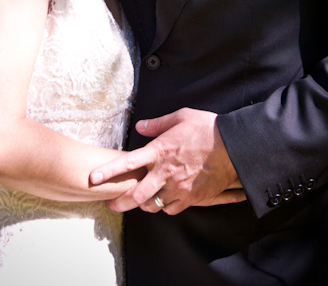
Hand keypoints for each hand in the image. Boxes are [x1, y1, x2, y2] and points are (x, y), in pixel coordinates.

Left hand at [90, 107, 245, 214]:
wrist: (234, 148)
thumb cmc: (207, 129)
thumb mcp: (181, 117)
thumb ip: (158, 124)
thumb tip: (141, 127)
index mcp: (160, 150)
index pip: (128, 163)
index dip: (109, 172)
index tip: (93, 178)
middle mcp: (166, 172)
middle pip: (136, 195)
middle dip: (120, 202)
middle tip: (111, 204)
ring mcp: (178, 188)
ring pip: (153, 205)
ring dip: (143, 205)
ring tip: (138, 202)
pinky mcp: (191, 198)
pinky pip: (171, 209)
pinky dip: (164, 207)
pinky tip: (163, 202)